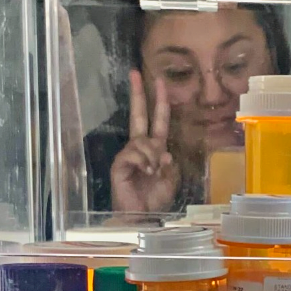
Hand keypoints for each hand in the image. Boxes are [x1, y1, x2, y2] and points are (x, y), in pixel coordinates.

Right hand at [110, 70, 178, 213]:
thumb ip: (169, 164)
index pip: (158, 119)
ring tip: (153, 172)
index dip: (160, 101)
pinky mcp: (119, 164)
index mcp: (154, 148)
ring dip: (152, 155)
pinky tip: (146, 172)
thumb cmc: (155, 199)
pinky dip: (144, 162)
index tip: (159, 81)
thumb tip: (164, 153)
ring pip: (143, 140)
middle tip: (135, 73)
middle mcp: (140, 147)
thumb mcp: (171, 179)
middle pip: (139, 115)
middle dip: (139, 94)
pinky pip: (134, 153)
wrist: (141, 216)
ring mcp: (128, 154)